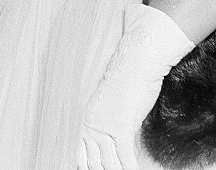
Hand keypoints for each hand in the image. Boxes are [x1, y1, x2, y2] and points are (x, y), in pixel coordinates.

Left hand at [78, 4, 193, 169]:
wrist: (137, 56)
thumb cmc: (126, 76)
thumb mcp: (110, 101)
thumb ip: (105, 119)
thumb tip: (111, 137)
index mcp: (83, 116)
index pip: (78, 153)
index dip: (86, 166)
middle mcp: (88, 123)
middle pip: (92, 163)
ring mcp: (102, 125)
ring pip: (108, 164)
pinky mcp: (119, 126)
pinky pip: (124, 159)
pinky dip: (130, 169)